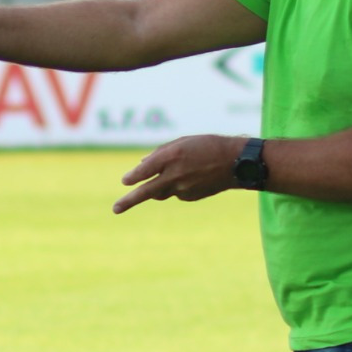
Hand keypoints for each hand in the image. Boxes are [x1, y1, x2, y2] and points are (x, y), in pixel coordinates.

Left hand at [113, 135, 243, 213]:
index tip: (125, 181)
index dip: (133, 176)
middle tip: (115, 209)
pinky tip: (193, 176)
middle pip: (147, 191)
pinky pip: (176, 193)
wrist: (236, 163)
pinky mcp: (190, 197)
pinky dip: (177, 185)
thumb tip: (141, 165)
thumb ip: (160, 153)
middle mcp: (175, 174)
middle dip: (129, 201)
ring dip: (157, 188)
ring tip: (173, 176)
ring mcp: (183, 188)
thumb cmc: (208, 146)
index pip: (145, 170)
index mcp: (172, 156)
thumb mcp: (183, 142)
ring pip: (160, 192)